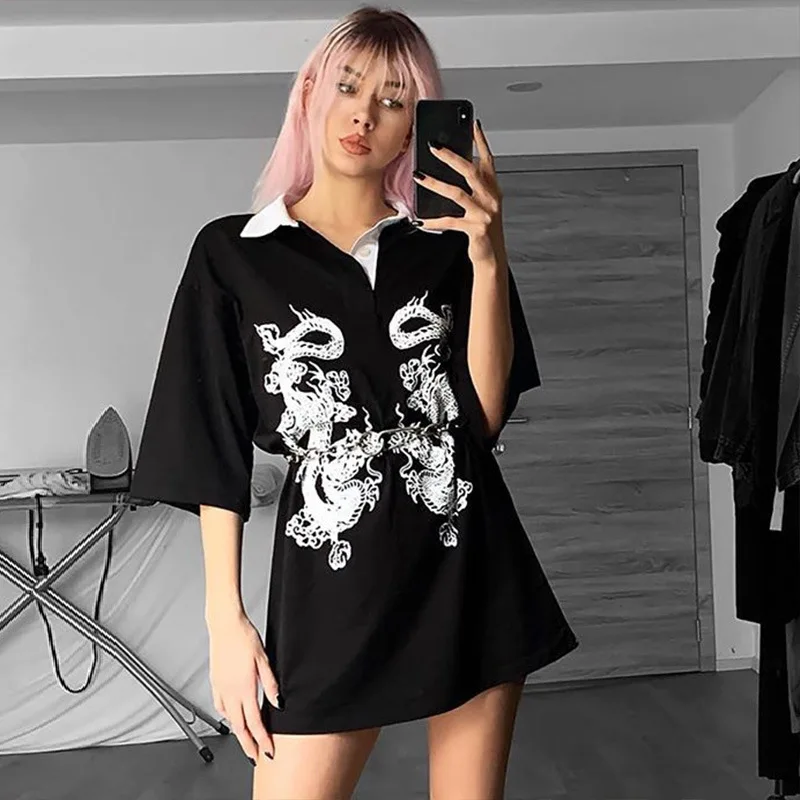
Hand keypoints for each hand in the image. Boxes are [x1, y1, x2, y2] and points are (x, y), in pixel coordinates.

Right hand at [208, 608, 280, 761]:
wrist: (225, 625)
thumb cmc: (245, 638)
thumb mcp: (264, 660)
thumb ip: (271, 683)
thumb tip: (278, 703)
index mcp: (245, 688)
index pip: (254, 722)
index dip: (262, 739)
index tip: (268, 751)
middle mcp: (230, 692)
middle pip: (239, 726)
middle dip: (248, 744)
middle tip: (255, 756)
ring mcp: (221, 688)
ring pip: (228, 718)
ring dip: (237, 732)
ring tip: (245, 740)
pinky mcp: (215, 682)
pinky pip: (219, 705)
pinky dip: (226, 715)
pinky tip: (230, 716)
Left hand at [411, 119, 504, 265]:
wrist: (493, 256)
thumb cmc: (483, 229)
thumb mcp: (481, 205)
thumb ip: (472, 188)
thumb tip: (449, 171)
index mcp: (493, 190)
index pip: (488, 160)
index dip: (481, 141)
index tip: (473, 124)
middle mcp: (491, 199)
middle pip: (470, 171)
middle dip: (450, 157)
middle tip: (433, 146)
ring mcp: (484, 214)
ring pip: (457, 193)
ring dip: (435, 183)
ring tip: (419, 176)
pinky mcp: (476, 229)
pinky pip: (450, 221)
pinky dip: (434, 220)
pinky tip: (420, 218)